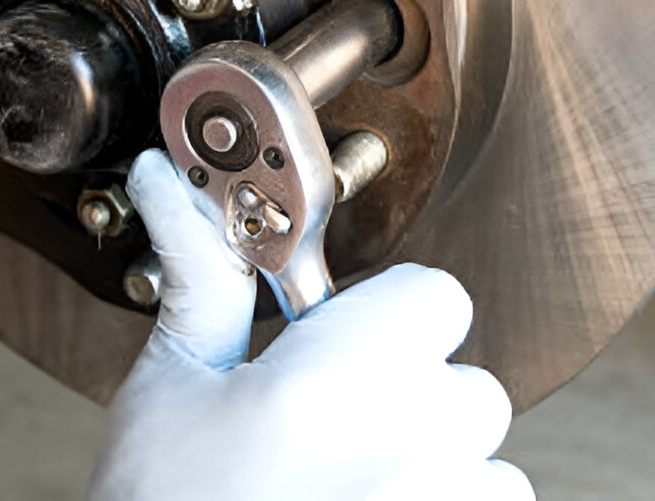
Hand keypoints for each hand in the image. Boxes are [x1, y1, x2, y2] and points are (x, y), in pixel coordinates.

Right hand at [90, 149, 532, 500]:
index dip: (385, 321)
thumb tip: (169, 183)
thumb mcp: (168, 399)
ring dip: (435, 481)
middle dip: (411, 407)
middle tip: (326, 445)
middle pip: (469, 386)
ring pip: (487, 470)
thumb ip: (200, 284)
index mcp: (345, 376)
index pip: (437, 296)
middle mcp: (419, 441)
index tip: (336, 355)